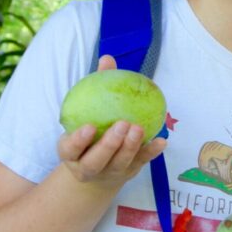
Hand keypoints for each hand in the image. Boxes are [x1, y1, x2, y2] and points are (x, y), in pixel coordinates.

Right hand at [57, 55, 166, 189]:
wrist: (97, 168)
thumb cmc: (90, 131)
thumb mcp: (86, 113)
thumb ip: (96, 87)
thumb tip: (108, 59)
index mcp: (70, 152)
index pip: (70, 148)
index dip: (78, 140)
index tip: (90, 126)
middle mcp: (87, 167)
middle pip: (96, 161)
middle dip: (109, 145)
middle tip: (122, 124)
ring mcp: (109, 173)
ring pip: (119, 164)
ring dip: (130, 147)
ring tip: (139, 128)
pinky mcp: (128, 173)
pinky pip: (141, 162)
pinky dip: (151, 152)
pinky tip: (162, 141)